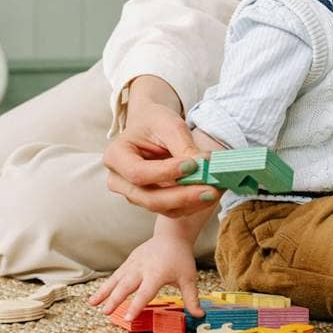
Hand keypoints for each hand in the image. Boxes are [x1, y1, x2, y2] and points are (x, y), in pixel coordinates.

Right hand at [87, 234, 203, 318]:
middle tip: (106, 313)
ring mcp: (134, 263)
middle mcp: (143, 268)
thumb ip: (192, 298)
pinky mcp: (130, 261)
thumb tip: (200, 316)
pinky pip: (117, 274)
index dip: (136, 305)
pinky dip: (106, 284)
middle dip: (115, 299)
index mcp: (157, 273)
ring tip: (92, 304)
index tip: (128, 317)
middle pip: (127, 285)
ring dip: (104, 291)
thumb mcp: (189, 278)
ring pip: (117, 279)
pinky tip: (98, 296)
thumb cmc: (180, 258)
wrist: (171, 235)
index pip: (145, 292)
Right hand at [103, 87, 216, 217]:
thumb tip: (205, 166)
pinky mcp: (152, 202)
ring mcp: (134, 195)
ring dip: (192, 202)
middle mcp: (119, 181)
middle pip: (149, 198)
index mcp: (115, 157)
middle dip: (182, 196)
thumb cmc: (155, 122)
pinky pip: (172, 210)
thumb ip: (183, 146)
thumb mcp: (169, 125)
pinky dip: (193, 204)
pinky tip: (210, 194)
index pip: (138, 173)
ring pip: (163, 208)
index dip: (165, 173)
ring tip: (216, 190)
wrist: (151, 127)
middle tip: (211, 189)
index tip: (192, 165)